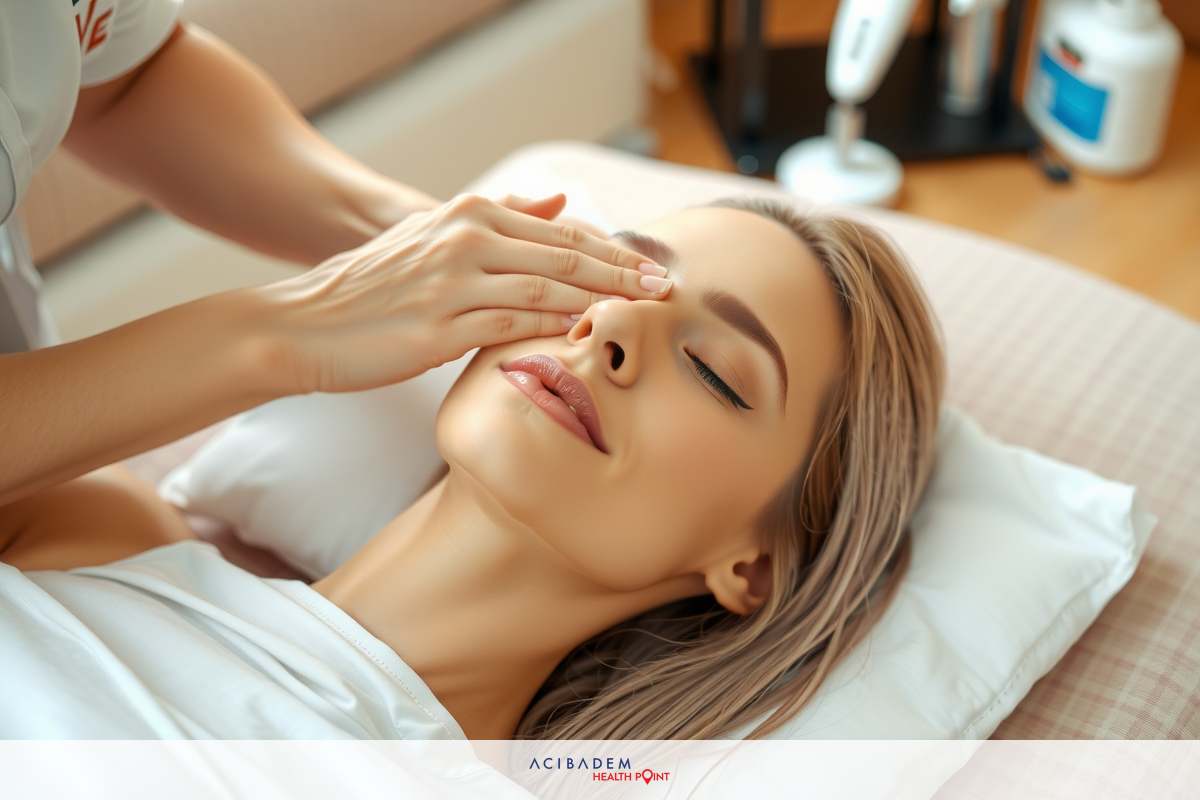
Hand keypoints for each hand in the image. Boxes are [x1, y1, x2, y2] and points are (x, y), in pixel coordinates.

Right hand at [253, 193, 670, 393]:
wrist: (307, 324)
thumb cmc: (374, 288)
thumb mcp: (434, 235)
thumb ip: (498, 216)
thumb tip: (556, 200)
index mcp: (468, 214)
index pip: (559, 229)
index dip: (612, 248)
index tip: (649, 265)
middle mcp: (465, 239)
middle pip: (565, 254)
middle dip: (622, 271)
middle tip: (666, 287)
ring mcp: (453, 282)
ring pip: (548, 288)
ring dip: (602, 299)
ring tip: (643, 312)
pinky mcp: (441, 327)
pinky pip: (514, 325)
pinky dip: (556, 329)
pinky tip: (588, 335)